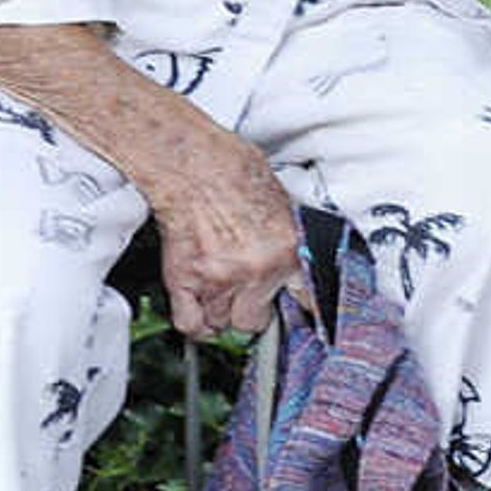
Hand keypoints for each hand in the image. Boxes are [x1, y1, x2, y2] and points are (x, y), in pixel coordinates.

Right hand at [146, 127, 302, 336]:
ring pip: (223, 324)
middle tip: (248, 296)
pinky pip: (191, 324)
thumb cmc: (236, 175)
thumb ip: (289, 247)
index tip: (297, 319)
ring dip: (222, 313)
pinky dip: (195, 324)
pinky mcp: (184, 280)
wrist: (195, 165)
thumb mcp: (285, 210)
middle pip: (256, 321)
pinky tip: (201, 312)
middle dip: (252, 311)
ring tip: (222, 293)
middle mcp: (257, 270)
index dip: (298, 312)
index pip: (305, 300)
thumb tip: (294, 275)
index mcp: (289, 250)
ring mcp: (219, 278)